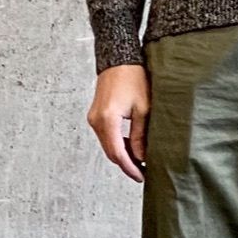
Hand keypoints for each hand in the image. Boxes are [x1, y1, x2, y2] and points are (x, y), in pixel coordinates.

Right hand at [86, 63, 150, 182]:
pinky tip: (131, 146)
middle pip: (111, 152)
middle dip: (127, 164)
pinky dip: (118, 144)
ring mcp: (94, 119)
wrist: (118, 60)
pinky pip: (106, 136)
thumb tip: (141, 156)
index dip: (130, 168)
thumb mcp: (143, 108)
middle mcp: (96, 121)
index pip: (117, 153)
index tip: (141, 176)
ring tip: (141, 160)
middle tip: (143, 172)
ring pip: (108, 145)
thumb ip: (141, 135)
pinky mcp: (96, 116)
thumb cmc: (133, 78)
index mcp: (108, 120)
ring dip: (123, 154)